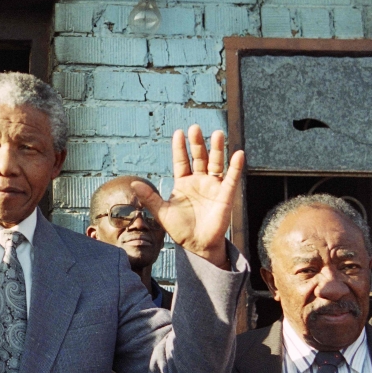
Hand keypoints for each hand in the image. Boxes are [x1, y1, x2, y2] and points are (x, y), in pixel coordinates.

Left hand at [131, 125, 243, 268]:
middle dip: (197, 143)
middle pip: (199, 157)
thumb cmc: (180, 228)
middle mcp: (199, 181)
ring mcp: (213, 187)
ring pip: (216, 163)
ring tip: (217, 133)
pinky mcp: (225, 195)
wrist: (197, 245)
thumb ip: (150, 197)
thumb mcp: (162, 212)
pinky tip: (238, 154)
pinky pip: (231, 179)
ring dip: (217, 149)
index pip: (182, 160)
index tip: (179, 132)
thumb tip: (133, 184)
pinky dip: (235, 167)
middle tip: (196, 127)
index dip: (180, 147)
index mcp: (183, 182)